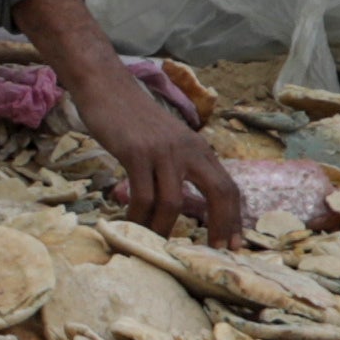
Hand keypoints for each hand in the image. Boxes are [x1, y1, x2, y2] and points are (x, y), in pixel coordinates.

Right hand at [45, 25, 246, 243]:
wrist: (105, 86)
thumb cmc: (132, 119)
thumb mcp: (166, 142)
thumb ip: (179, 167)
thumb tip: (184, 204)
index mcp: (199, 150)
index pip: (229, 187)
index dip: (234, 219)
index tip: (232, 245)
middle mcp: (189, 150)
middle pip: (219, 193)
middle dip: (220, 226)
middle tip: (214, 253)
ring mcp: (163, 151)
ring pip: (175, 202)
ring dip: (165, 229)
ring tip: (157, 246)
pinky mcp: (137, 153)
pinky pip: (143, 196)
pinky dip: (138, 217)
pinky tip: (131, 226)